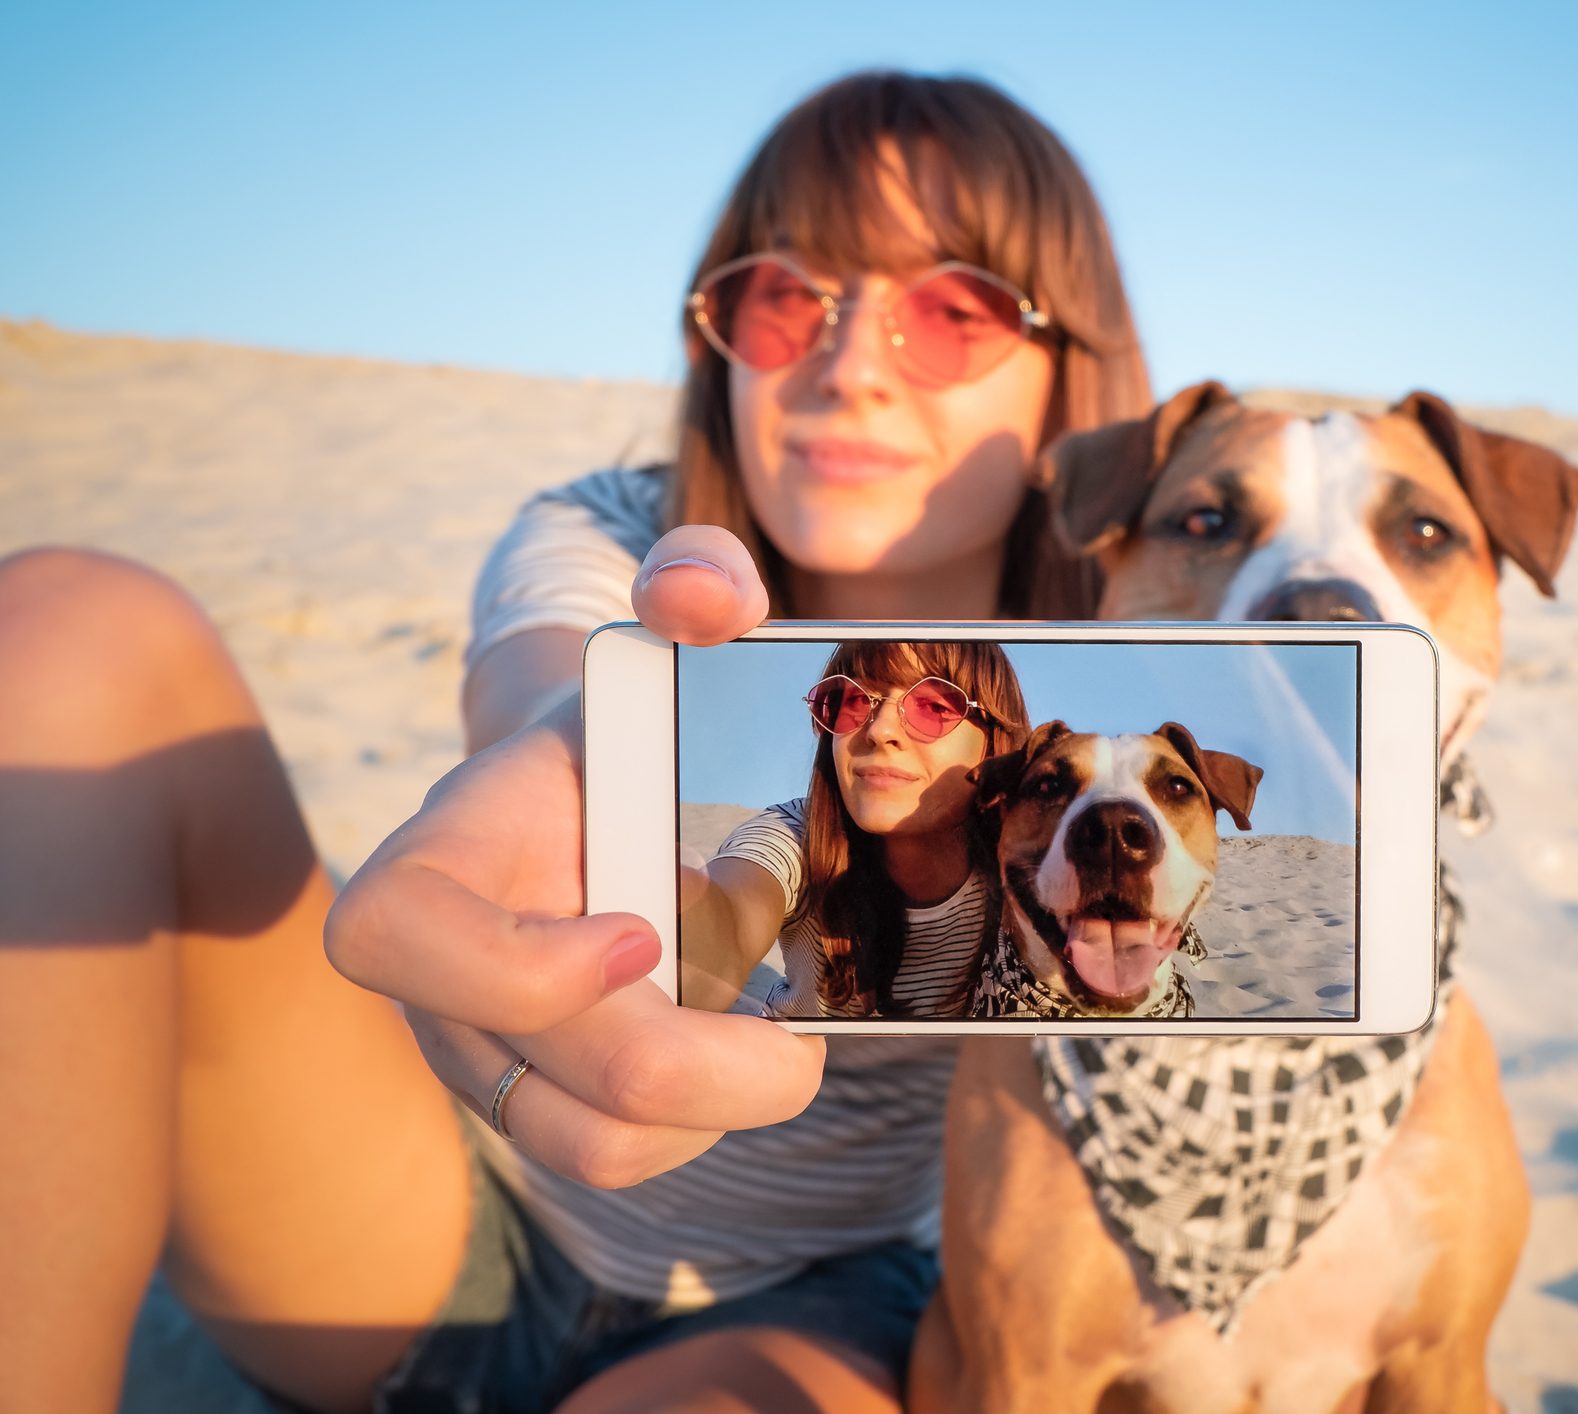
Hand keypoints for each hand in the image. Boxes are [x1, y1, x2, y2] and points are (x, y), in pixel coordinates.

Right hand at [326, 527, 802, 1186]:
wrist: (604, 793)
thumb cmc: (632, 720)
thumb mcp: (670, 634)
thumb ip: (697, 581)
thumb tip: (704, 595)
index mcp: (440, 858)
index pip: (401, 934)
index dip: (516, 963)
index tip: (645, 931)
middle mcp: (440, 978)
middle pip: (541, 1087)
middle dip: (696, 1077)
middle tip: (796, 1040)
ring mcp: (483, 1052)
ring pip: (592, 1147)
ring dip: (711, 1111)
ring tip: (776, 1036)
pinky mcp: (542, 1101)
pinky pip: (623, 1153)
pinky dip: (706, 1122)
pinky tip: (750, 1048)